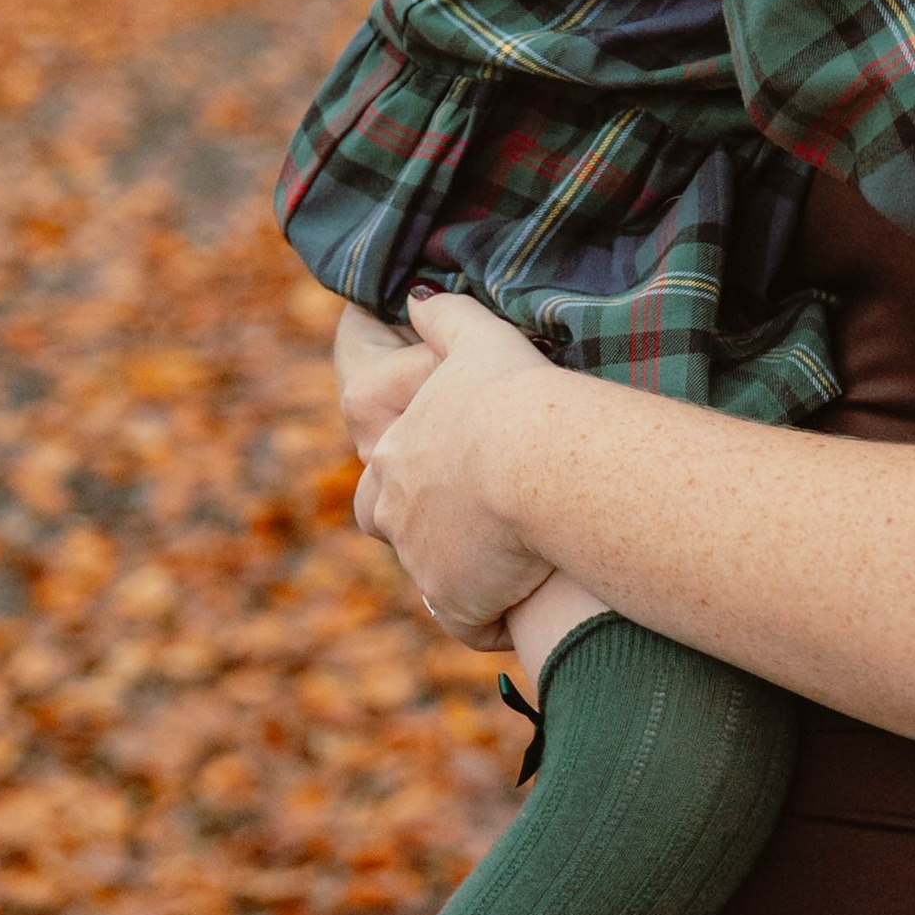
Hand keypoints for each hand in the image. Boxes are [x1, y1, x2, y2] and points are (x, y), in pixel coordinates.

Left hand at [351, 290, 561, 650]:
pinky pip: (466, 619)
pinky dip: (486, 615)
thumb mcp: (482, 342)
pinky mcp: (457, 602)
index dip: (384, 411)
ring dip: (447, 561)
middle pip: (379, 508)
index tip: (386, 398)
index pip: (367, 425)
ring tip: (489, 558)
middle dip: (404, 506)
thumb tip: (415, 295)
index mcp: (393, 443)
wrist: (546, 470)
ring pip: (421, 565)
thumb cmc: (516, 400)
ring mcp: (421, 559)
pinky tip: (516, 606)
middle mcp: (394, 505)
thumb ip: (447, 318)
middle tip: (453, 499)